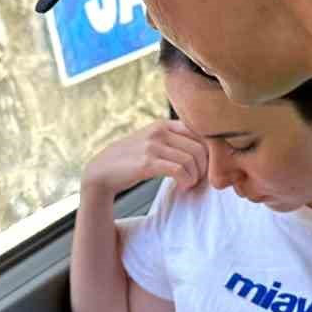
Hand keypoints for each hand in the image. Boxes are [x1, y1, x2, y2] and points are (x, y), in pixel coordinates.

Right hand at [82, 119, 207, 196]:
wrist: (103, 170)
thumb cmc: (131, 159)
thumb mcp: (151, 141)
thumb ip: (172, 140)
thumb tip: (204, 150)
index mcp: (163, 124)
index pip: (200, 132)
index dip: (208, 152)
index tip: (204, 166)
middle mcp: (159, 131)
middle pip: (200, 148)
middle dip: (204, 167)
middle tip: (197, 179)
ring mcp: (153, 146)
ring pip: (191, 160)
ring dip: (195, 177)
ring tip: (188, 184)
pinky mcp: (147, 163)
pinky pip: (179, 171)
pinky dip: (186, 181)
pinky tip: (182, 187)